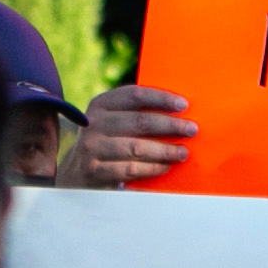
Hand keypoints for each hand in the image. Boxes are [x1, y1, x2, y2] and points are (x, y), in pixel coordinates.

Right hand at [59, 84, 194, 188]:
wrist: (75, 173)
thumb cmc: (107, 142)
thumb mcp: (112, 121)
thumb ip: (135, 113)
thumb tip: (179, 110)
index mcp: (101, 104)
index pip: (135, 95)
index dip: (161, 98)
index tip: (184, 105)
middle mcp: (94, 123)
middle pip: (139, 121)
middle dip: (170, 126)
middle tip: (192, 130)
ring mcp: (92, 148)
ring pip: (136, 148)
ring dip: (165, 150)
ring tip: (183, 152)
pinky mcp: (94, 171)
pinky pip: (130, 169)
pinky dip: (152, 168)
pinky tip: (165, 167)